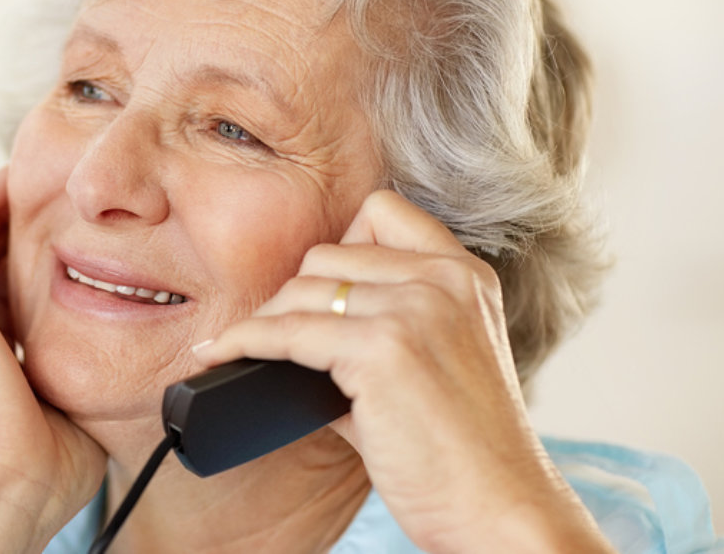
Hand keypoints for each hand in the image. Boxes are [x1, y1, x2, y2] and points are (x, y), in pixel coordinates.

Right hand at [0, 167, 105, 549]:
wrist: (8, 485)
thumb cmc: (44, 469)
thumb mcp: (76, 405)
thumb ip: (89, 377)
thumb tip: (129, 364)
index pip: (2, 290)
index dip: (31, 258)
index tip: (69, 234)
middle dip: (13, 222)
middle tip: (53, 195)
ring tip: (30, 181)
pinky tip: (9, 187)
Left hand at [193, 190, 610, 552]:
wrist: (502, 510)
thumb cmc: (465, 453)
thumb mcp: (439, 362)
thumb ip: (382, 329)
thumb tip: (291, 330)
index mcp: (465, 275)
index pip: (381, 212)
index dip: (340, 248)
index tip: (315, 294)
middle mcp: (445, 280)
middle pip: (327, 255)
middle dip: (292, 298)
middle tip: (274, 341)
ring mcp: (416, 309)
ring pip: (301, 289)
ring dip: (266, 324)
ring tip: (245, 354)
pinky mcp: (383, 350)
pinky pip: (286, 332)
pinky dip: (244, 343)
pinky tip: (221, 355)